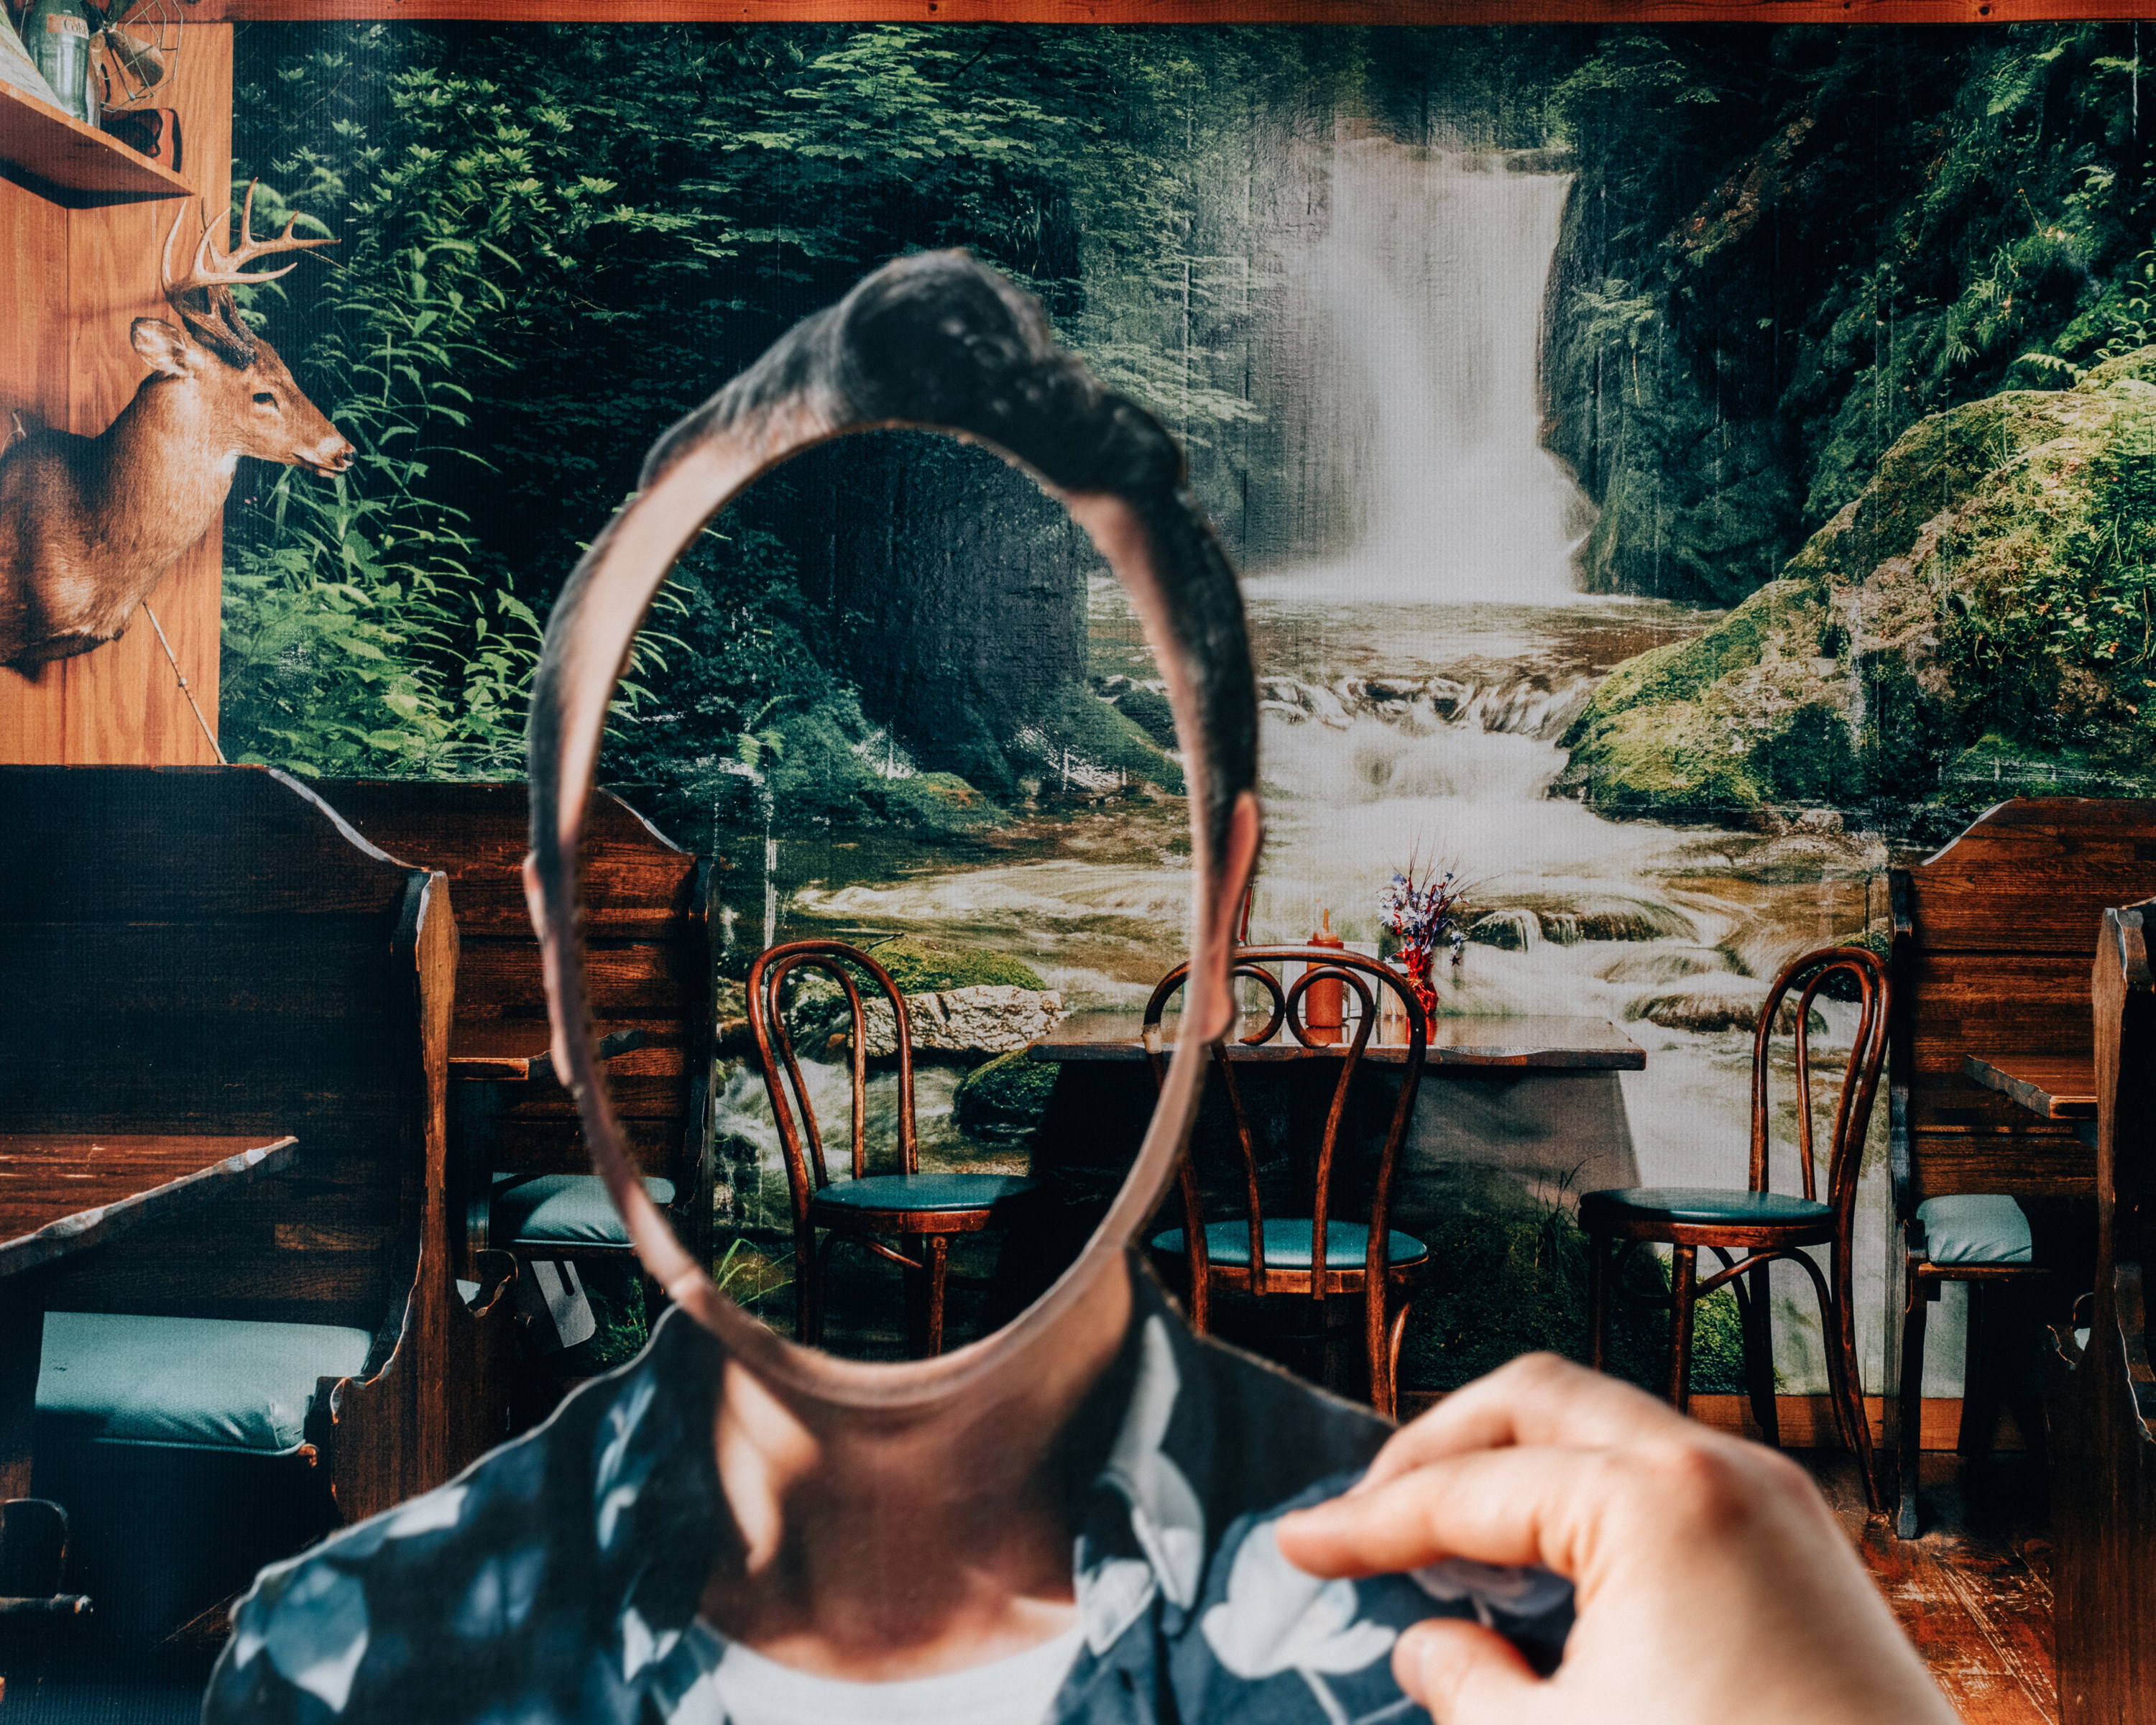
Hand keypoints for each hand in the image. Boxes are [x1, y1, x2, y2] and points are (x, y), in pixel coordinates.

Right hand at [1274, 1354, 1954, 1724]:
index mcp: (1651, 1499)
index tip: (1298, 1545)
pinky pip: (1670, 1481)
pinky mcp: (1808, 1551)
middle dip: (1439, 1450)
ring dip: (1519, 1470)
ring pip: (1608, 1430)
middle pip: (1537, 1401)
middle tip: (1371, 1516)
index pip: (1466, 1489)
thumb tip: (1433, 1647)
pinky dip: (1591, 1504)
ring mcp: (1777, 1501)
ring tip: (1455, 1548)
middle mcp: (1719, 1468)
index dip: (1366, 1523)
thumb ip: (1467, 1686)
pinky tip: (1555, 1579)